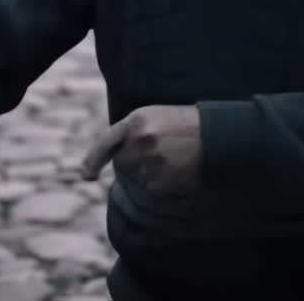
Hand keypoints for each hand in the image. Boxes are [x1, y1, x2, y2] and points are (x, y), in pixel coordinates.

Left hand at [80, 105, 202, 192]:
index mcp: (136, 120)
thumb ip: (134, 131)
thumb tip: (116, 155)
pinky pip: (151, 188)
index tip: (86, 175)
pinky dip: (160, 183)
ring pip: (136, 177)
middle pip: (122, 162)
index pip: (107, 142)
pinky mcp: (160, 180)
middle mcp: (139, 140)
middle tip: (158, 155)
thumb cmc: (187, 124)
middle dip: (133, 163)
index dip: (94, 159)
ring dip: (149, 173)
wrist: (217, 135)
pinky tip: (176, 170)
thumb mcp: (156, 116)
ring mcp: (149, 161)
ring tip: (173, 159)